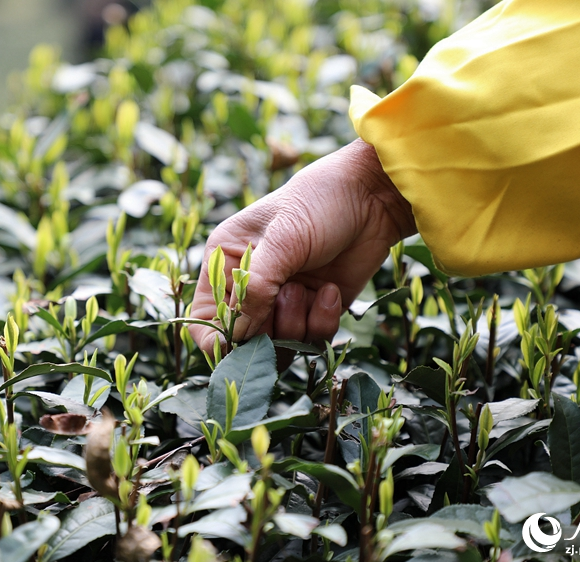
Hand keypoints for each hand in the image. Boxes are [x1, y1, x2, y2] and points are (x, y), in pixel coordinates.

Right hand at [190, 138, 416, 352]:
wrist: (374, 198)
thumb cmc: (320, 203)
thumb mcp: (283, 241)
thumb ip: (256, 287)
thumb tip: (237, 334)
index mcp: (226, 261)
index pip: (205, 318)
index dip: (219, 336)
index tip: (244, 336)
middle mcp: (251, 284)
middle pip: (243, 339)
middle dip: (268, 328)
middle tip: (289, 294)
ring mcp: (284, 299)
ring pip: (279, 345)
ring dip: (296, 324)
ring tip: (309, 288)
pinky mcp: (315, 309)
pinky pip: (311, 338)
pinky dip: (322, 320)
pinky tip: (332, 291)